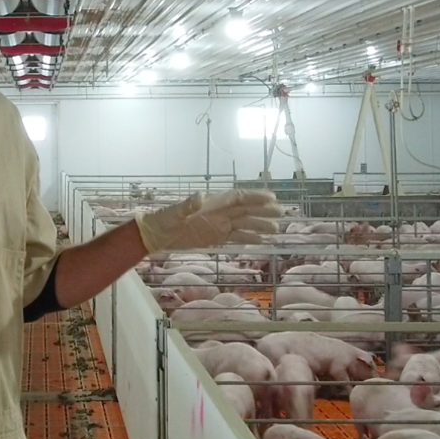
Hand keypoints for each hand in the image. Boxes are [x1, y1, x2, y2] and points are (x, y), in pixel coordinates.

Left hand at [135, 190, 283, 252]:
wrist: (156, 234)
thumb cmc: (164, 220)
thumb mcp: (173, 213)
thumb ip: (187, 205)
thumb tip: (199, 195)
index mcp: (212, 203)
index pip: (238, 198)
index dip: (255, 197)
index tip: (272, 198)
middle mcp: (219, 212)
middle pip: (246, 210)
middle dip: (264, 211)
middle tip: (282, 213)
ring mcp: (218, 225)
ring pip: (244, 224)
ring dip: (260, 226)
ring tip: (277, 230)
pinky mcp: (216, 237)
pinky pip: (236, 237)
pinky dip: (249, 239)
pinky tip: (262, 242)